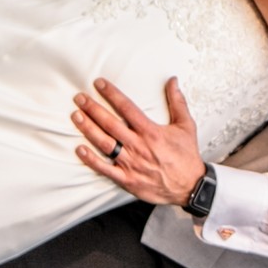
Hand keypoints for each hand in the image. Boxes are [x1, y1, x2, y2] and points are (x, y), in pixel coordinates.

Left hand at [73, 77, 205, 206]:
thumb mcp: (186, 126)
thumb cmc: (186, 156)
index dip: (112, 94)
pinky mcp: (127, 179)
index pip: (127, 108)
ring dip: (89, 129)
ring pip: (105, 143)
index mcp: (151, 132)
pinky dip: (91, 160)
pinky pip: (105, 169)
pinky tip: (80, 149)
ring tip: (76, 116)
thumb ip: (177, 102)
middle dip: (93, 109)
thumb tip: (173, 81)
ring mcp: (131, 163)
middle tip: (79, 98)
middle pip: (110, 124)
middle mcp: (139, 146)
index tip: (99, 84)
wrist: (190, 186)